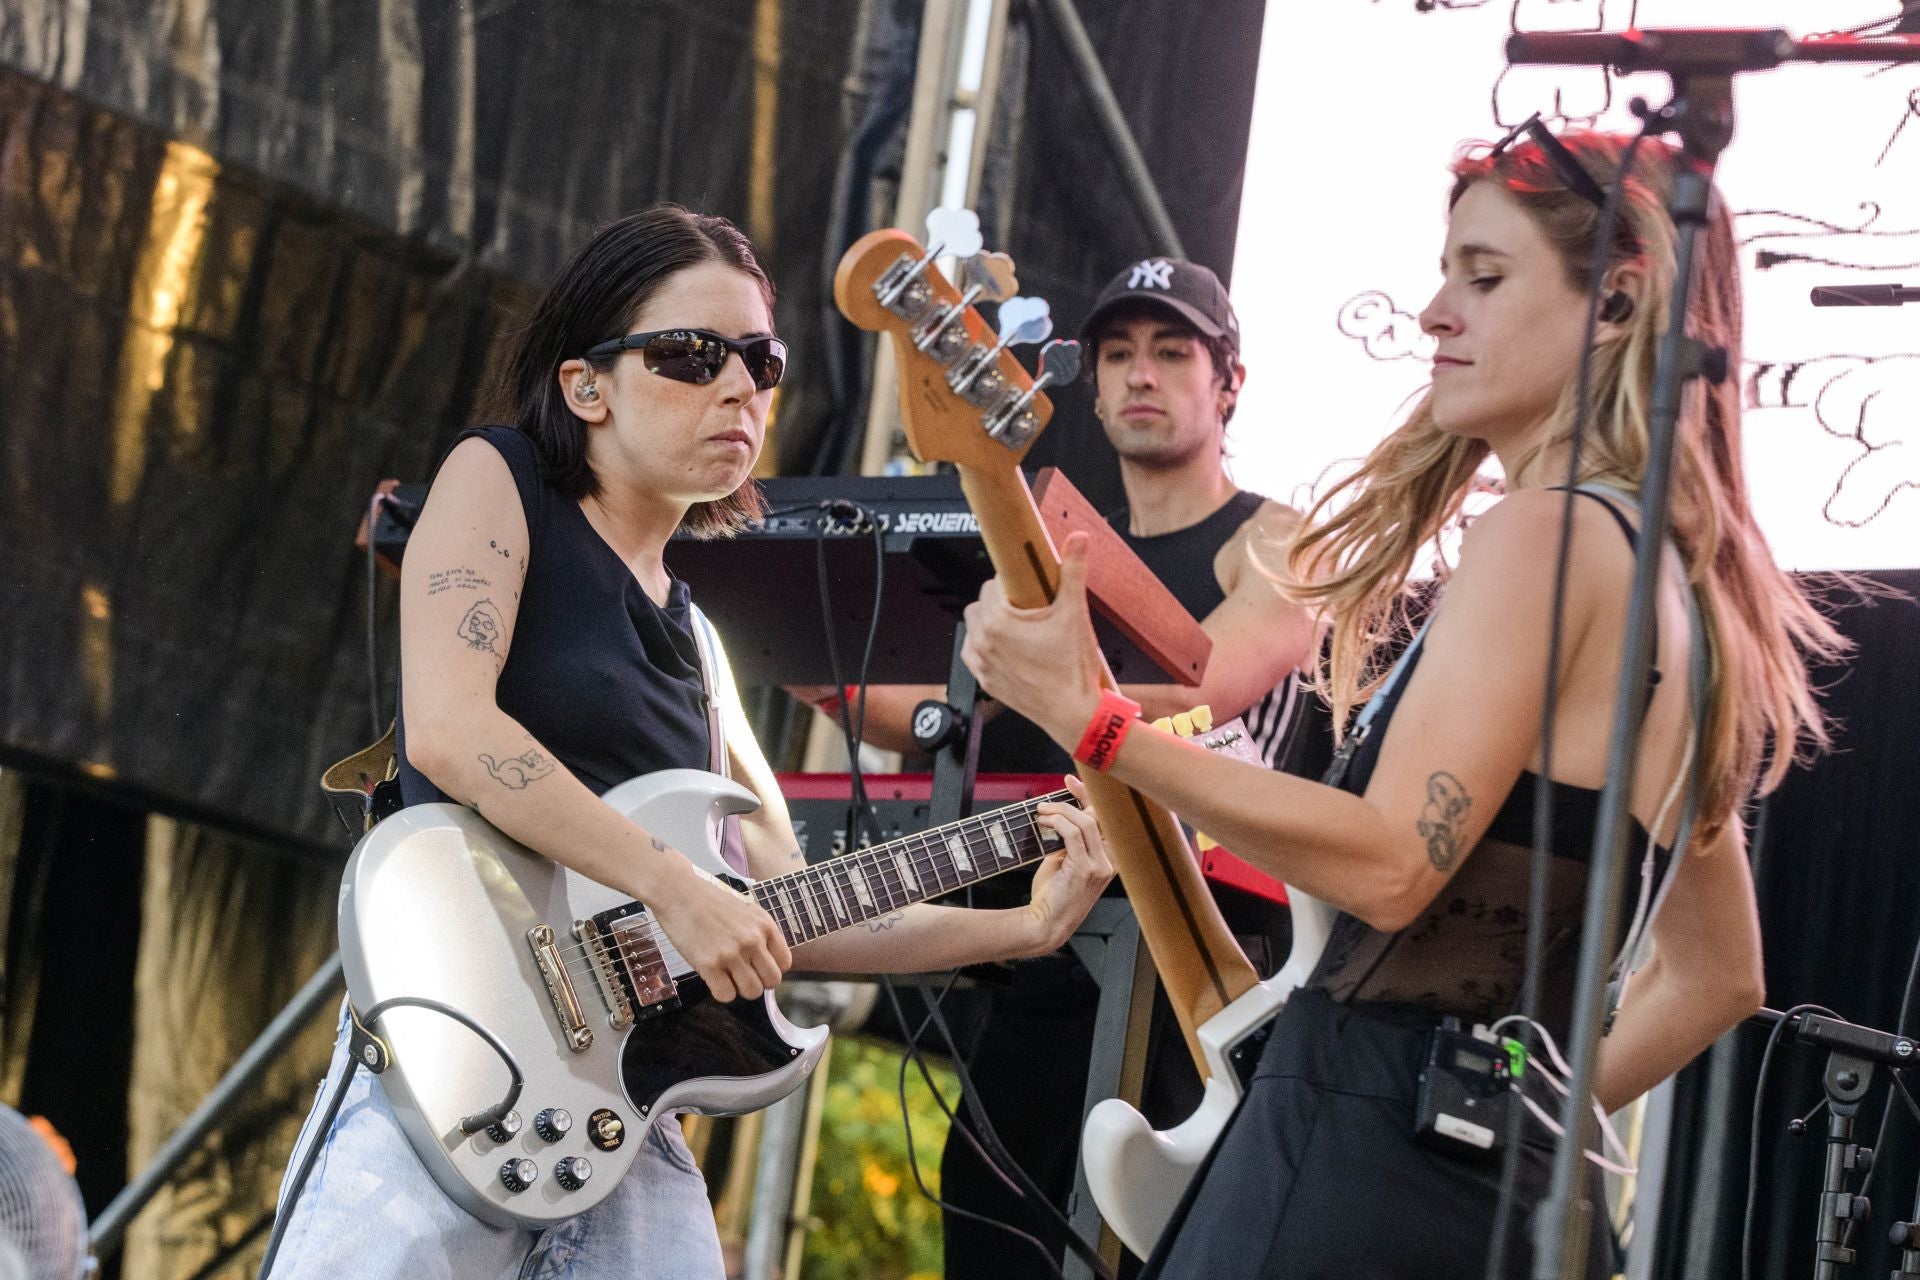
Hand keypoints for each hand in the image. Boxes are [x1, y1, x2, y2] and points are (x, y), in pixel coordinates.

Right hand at [645, 859, 791, 1001]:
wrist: (678, 892)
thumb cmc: (709, 901)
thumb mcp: (746, 910)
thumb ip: (759, 932)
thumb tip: (766, 960)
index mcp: (765, 926)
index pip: (785, 963)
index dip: (770, 968)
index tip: (757, 966)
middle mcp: (753, 940)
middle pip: (771, 981)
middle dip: (758, 982)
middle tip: (741, 975)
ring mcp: (732, 953)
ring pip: (752, 992)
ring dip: (740, 989)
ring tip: (726, 977)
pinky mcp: (709, 965)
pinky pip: (726, 995)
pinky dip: (720, 992)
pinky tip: (712, 978)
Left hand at [961, 531, 1103, 747]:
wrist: (1074, 713)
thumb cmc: (1072, 669)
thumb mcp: (1075, 613)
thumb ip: (1073, 572)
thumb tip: (1078, 540)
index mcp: (999, 620)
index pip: (995, 582)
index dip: (1015, 580)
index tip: (1029, 584)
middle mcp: (984, 640)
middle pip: (982, 601)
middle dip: (1003, 599)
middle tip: (1030, 605)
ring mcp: (982, 662)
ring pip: (974, 626)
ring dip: (991, 620)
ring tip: (1019, 625)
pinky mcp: (985, 680)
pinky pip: (973, 652)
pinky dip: (985, 645)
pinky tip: (1007, 646)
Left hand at [1023, 776, 1113, 952]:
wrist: (1044, 924)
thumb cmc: (1052, 895)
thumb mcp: (1063, 861)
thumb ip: (1069, 840)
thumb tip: (1062, 814)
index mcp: (1109, 859)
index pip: (1106, 820)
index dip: (1090, 797)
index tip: (1071, 782)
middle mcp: (1110, 862)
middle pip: (1099, 816)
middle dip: (1077, 797)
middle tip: (1052, 794)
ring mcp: (1100, 866)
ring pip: (1086, 822)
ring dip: (1060, 810)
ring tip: (1041, 812)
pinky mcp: (1085, 869)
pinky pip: (1073, 834)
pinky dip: (1057, 822)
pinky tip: (1043, 822)